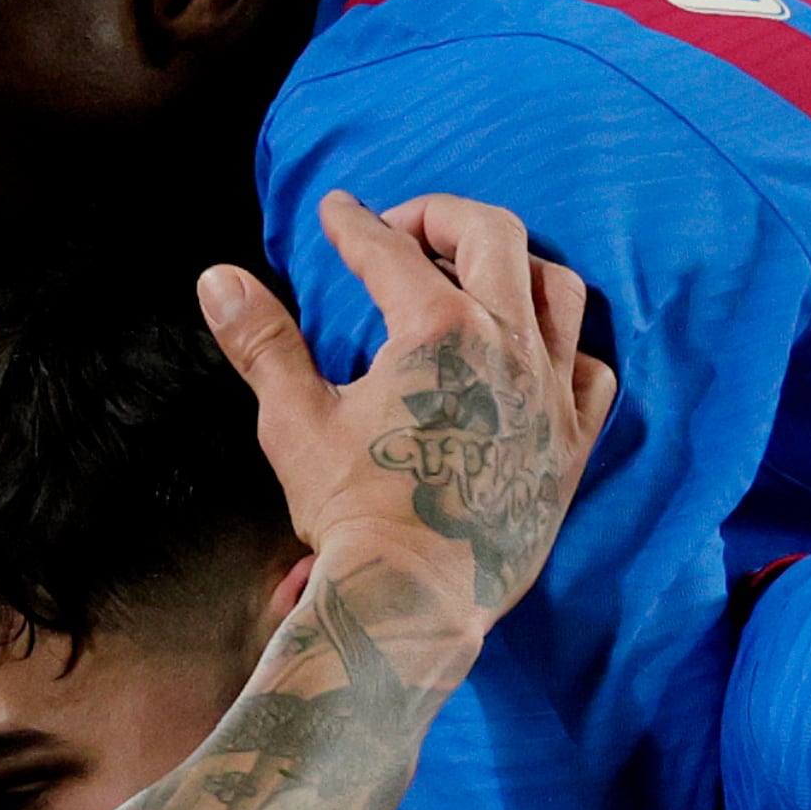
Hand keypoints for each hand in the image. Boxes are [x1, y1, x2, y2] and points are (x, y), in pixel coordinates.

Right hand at [202, 190, 613, 639]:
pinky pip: (592, 370)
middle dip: (442, 217)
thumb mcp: (296, 420)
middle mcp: (506, 344)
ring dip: (516, 266)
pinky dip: (567, 348)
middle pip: (492, 235)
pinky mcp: (572, 441)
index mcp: (436, 328)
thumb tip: (218, 278)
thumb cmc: (354, 512)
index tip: (335, 212)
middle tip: (405, 230)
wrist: (416, 598)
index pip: (388, 249)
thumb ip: (263, 341)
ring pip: (557, 289)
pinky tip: (537, 354)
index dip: (353, 224)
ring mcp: (549, 391)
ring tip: (477, 275)